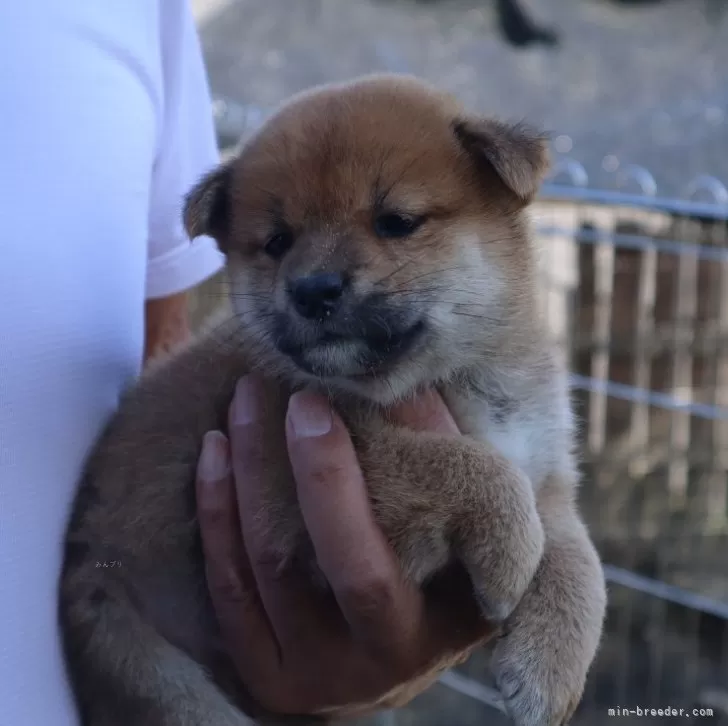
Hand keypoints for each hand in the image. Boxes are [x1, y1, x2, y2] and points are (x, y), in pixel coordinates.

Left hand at [195, 376, 493, 718]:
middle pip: (316, 563)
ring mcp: (315, 680)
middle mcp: (376, 665)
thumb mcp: (461, 513)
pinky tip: (213, 457)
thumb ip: (433, 452)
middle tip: (270, 392)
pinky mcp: (269, 678)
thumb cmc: (443, 566)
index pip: (378, 554)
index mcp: (438, 625)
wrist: (401, 648)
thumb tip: (381, 379)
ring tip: (239, 405)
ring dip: (243, 478)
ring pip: (263, 570)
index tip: (312, 401)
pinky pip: (228, 593)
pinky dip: (217, 518)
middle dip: (288, 467)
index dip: (334, 479)